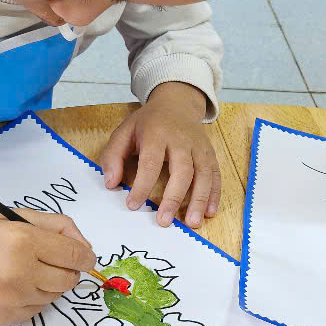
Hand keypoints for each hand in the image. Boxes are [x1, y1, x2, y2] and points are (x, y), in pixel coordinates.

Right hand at [0, 207, 96, 324]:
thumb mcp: (15, 216)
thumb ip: (55, 225)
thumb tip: (85, 247)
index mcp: (25, 242)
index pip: (76, 255)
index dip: (86, 256)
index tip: (84, 257)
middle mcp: (21, 273)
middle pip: (70, 279)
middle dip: (67, 269)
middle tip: (49, 260)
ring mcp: (13, 299)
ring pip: (55, 296)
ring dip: (50, 284)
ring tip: (26, 271)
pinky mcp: (5, 318)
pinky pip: (37, 310)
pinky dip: (34, 299)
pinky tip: (14, 286)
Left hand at [100, 81, 219, 227]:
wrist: (177, 103)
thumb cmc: (148, 122)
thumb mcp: (124, 131)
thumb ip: (113, 156)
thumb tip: (110, 184)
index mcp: (157, 134)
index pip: (151, 162)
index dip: (142, 185)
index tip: (133, 205)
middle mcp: (182, 140)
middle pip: (182, 171)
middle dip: (174, 198)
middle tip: (164, 221)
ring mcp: (199, 147)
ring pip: (203, 174)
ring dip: (199, 200)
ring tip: (192, 222)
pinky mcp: (210, 154)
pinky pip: (215, 175)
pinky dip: (215, 194)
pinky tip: (209, 212)